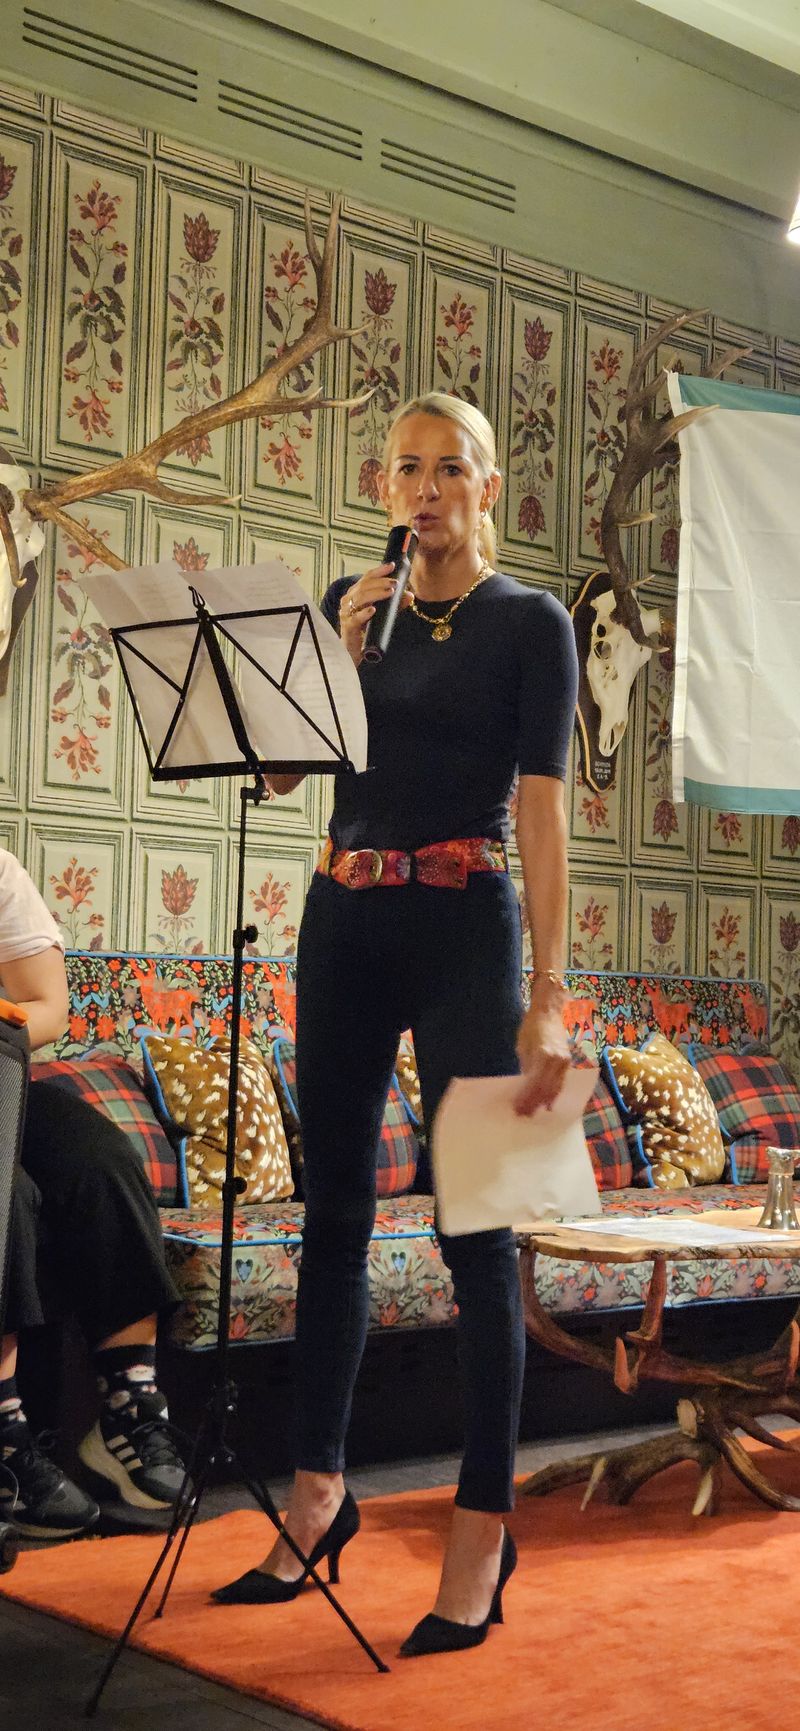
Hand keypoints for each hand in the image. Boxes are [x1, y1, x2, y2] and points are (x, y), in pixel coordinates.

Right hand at [338, 563, 410, 663]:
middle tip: (395, 583)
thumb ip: (395, 605)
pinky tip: (373, 610)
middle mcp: (349, 600)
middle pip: (364, 585)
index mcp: (356, 593)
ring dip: (376, 594)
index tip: (392, 566)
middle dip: (381, 582)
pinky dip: (365, 613)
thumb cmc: (366, 629)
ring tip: (389, 592)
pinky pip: (355, 617)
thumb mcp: (383, 614)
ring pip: (360, 598)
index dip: (379, 571)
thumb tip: (410, 595)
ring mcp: (347, 612)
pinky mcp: (348, 626)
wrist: (354, 650)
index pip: (366, 577)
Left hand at [514, 997, 570, 1116]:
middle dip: (533, 1104)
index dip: (526, 1099)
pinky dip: (553, 1095)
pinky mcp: (568, 1063)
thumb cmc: (531, 1027)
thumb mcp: (522, 1047)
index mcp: (543, 1055)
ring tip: (533, 1113)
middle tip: (523, 1116)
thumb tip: (523, 1087)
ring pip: (555, 1089)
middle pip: (545, 1090)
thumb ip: (525, 1068)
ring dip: (543, 1103)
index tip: (516, 1109)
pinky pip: (561, 1083)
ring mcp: (564, 1062)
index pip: (534, 1084)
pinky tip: (547, 1105)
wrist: (549, 1012)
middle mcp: (557, 1060)